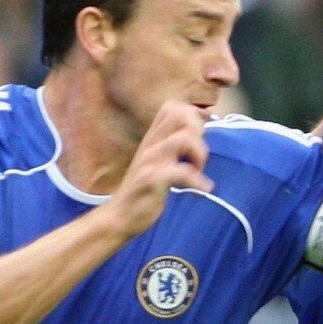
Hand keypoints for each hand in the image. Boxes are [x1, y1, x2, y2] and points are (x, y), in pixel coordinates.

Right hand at [106, 102, 210, 236]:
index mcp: (153, 138)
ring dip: (200, 154)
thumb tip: (199, 130)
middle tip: (198, 154)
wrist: (119, 216)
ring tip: (198, 171)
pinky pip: (182, 172)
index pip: (173, 107)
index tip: (199, 139)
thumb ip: (172, 145)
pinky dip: (198, 181)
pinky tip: (203, 189)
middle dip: (198, 131)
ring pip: (183, 139)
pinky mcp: (152, 180)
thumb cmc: (143, 190)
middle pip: (179, 115)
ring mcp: (150, 160)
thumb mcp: (156, 161)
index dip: (193, 116)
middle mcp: (151, 144)